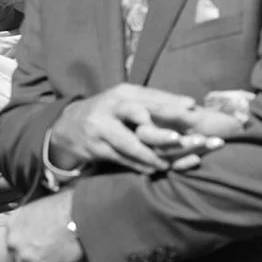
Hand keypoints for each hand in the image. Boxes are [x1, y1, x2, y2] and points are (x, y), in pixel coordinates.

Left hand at [5, 191, 82, 261]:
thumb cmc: (69, 205)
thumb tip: (41, 231)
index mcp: (13, 224)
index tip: (26, 258)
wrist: (85, 213)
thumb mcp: (42, 207)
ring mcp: (28, 258)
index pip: (10, 245)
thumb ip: (34, 221)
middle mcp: (15, 242)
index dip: (19, 253)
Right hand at [49, 85, 204, 174]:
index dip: (171, 101)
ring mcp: (100, 128)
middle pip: (137, 114)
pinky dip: (137, 164)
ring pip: (127, 142)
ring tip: (167, 163)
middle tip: (178, 138)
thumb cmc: (110, 111)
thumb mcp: (127, 99)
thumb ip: (154, 102)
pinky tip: (153, 169)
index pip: (150, 96)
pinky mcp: (95, 147)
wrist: (69, 125)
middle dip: (158, 127)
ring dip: (149, 154)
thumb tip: (191, 105)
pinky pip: (120, 158)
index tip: (192, 107)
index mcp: (123, 93)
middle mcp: (111, 107)